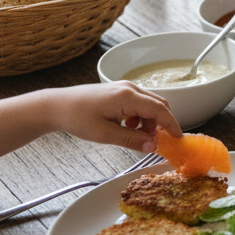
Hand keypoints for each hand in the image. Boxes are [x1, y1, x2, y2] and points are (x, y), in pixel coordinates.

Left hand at [44, 82, 181, 152]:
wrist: (57, 106)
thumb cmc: (77, 118)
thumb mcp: (105, 134)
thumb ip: (132, 140)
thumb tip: (152, 147)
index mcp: (127, 97)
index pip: (159, 110)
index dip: (171, 125)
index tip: (177, 139)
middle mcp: (129, 88)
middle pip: (159, 104)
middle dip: (162, 124)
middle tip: (160, 142)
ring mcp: (124, 87)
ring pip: (150, 104)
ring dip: (150, 121)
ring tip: (138, 137)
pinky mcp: (119, 91)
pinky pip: (139, 102)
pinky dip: (141, 116)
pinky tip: (128, 127)